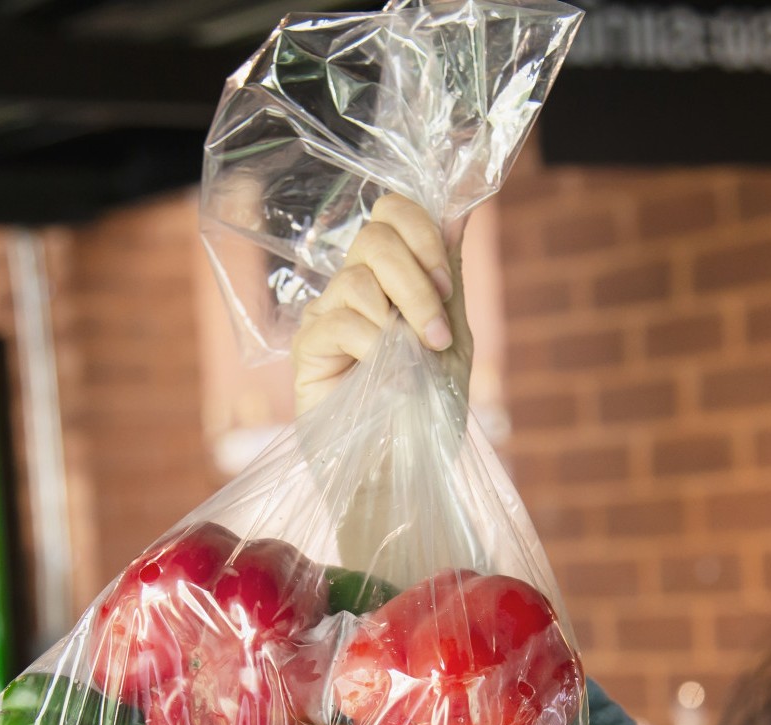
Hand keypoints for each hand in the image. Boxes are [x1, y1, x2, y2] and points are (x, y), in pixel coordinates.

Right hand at [292, 195, 473, 415]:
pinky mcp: (308, 349)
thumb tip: (462, 211)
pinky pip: (339, 322)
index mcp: (389, 277)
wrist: (405, 467)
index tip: (445, 286)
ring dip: (401, 320)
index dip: (422, 235)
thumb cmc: (428, 408)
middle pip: (374, 236)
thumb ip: (449, 276)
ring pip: (357, 279)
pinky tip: (390, 380)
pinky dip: (374, 348)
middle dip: (416, 281)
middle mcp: (354, 288)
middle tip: (436, 331)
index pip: (391, 213)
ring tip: (416, 364)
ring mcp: (327, 315)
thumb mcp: (452, 336)